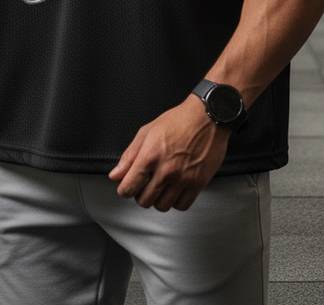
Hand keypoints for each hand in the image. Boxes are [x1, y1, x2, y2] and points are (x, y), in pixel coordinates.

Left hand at [108, 96, 230, 212]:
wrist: (207, 116)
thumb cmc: (179, 120)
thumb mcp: (147, 131)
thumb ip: (129, 155)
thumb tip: (116, 175)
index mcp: (150, 156)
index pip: (128, 188)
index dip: (124, 189)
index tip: (127, 187)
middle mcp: (166, 170)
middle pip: (144, 201)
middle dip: (141, 194)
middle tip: (146, 184)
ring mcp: (183, 179)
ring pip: (162, 206)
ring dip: (159, 199)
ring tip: (161, 186)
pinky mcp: (198, 183)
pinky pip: (182, 206)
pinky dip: (176, 201)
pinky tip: (175, 189)